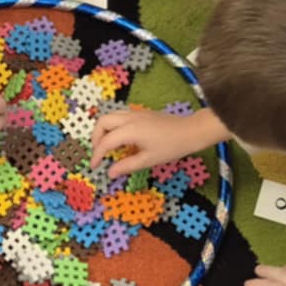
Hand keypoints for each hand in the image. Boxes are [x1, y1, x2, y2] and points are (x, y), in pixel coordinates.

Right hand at [93, 106, 226, 177]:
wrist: (190, 131)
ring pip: (110, 116)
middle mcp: (129, 118)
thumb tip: (110, 172)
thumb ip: (127, 166)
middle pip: (102, 122)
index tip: (95, 166)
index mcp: (130, 130)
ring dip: (104, 130)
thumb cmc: (171, 147)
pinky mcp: (141, 113)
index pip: (106, 142)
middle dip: (96, 137)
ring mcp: (135, 113)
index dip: (97, 155)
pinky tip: (121, 139)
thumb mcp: (148, 160)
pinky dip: (114, 126)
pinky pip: (120, 116)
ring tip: (107, 146)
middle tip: (99, 153)